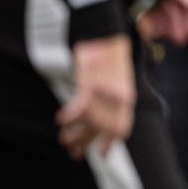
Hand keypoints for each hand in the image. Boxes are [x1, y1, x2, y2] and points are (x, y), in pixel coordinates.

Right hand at [57, 35, 134, 157]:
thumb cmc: (109, 56)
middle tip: (73, 152)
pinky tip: (60, 120)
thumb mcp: (117, 80)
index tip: (102, 156)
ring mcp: (105, 90)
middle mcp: (119, 97)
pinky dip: (71, 114)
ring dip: (75, 133)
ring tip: (64, 140)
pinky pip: (81, 103)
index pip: (121, 128)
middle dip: (86, 143)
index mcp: (127, 98)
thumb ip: (112, 99)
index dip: (110, 143)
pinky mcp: (91, 80)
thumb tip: (103, 115)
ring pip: (89, 120)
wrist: (106, 32)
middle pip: (102, 129)